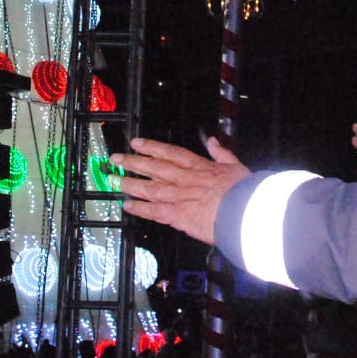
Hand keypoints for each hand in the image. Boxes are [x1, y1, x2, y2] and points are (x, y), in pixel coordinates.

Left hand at [112, 137, 249, 244]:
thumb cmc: (243, 192)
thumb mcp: (235, 166)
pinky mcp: (177, 216)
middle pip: (153, 168)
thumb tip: (213, 142)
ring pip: (149, 187)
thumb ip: (222, 154)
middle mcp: (184, 179)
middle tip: (116, 159)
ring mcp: (178, 197)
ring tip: (113, 180)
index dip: (152, 147)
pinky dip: (139, 208)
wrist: (243, 212)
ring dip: (130, 183)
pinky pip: (153, 211)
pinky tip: (127, 205)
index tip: (137, 143)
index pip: (170, 153)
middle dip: (133, 162)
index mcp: (198, 167)